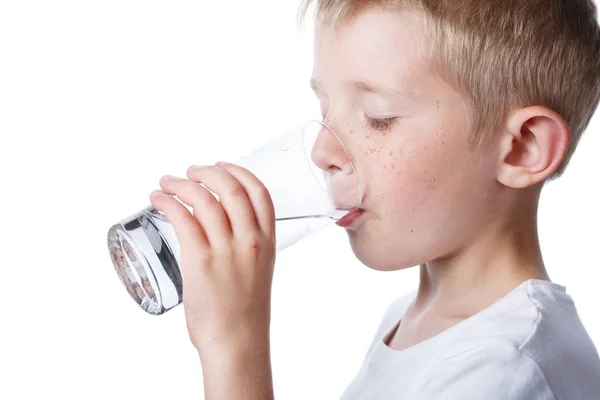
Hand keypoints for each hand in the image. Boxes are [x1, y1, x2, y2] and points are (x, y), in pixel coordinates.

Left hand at [149, 162, 276, 354]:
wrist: (237, 343)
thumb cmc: (244, 313)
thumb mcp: (258, 270)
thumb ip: (245, 247)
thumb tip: (217, 231)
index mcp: (267, 241)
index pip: (259, 192)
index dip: (238, 171)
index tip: (221, 166)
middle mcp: (250, 240)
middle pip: (230, 188)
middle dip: (206, 172)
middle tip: (190, 172)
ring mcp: (226, 250)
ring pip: (203, 199)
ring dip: (181, 184)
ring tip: (167, 184)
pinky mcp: (200, 261)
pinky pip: (182, 219)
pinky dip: (167, 203)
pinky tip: (158, 200)